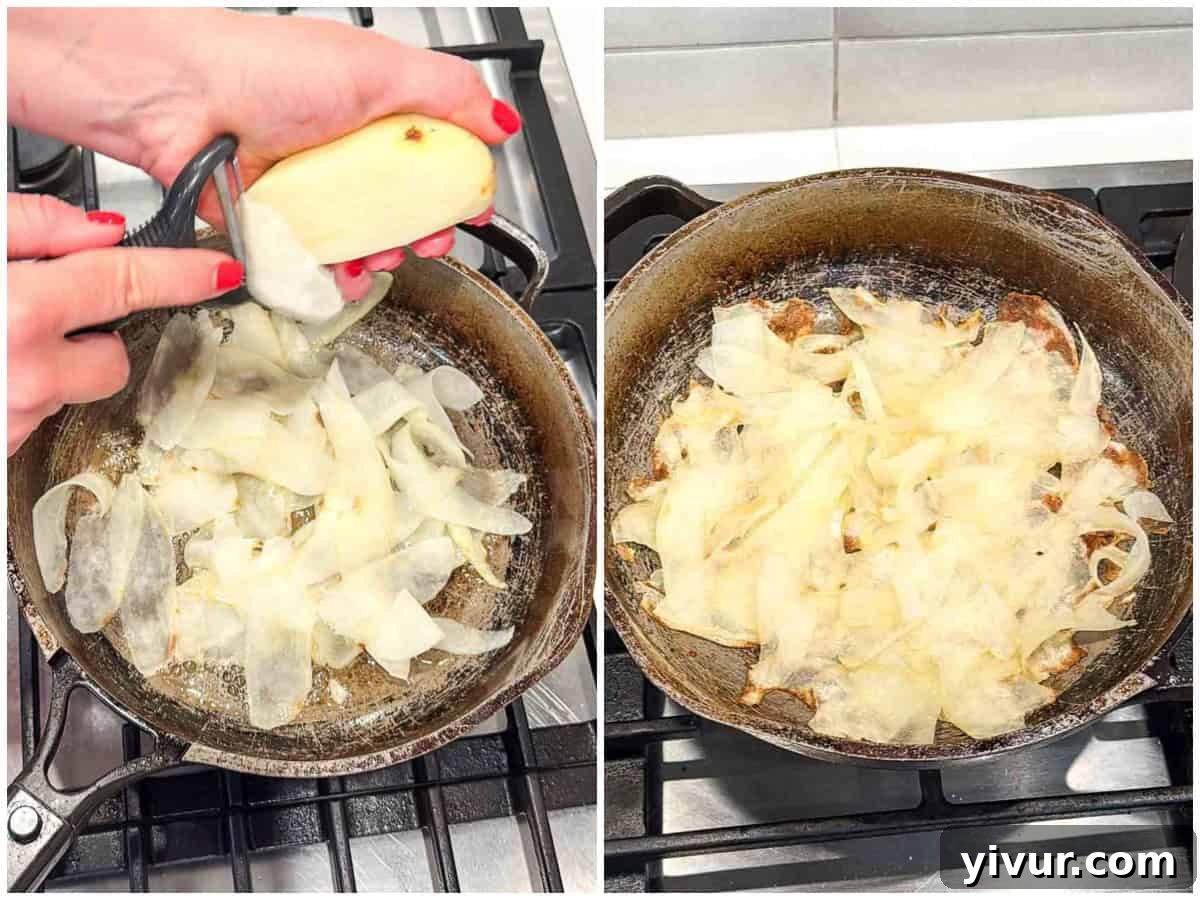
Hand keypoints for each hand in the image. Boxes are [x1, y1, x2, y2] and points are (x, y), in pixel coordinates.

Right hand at [7, 194, 241, 455]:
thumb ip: (30, 225)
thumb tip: (100, 230)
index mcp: (19, 311)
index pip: (125, 282)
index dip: (180, 275)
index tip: (221, 271)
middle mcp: (27, 375)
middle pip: (112, 358)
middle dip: (86, 337)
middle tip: (27, 315)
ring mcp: (15, 420)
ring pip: (74, 389)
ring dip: (48, 367)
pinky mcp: (3, 448)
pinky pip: (35, 417)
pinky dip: (19, 395)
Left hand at [8, 9, 521, 301]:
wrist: (174, 98)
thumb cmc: (259, 66)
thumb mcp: (375, 66)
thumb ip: (449, 90)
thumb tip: (502, 120)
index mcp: (375, 107)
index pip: (436, 155)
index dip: (457, 185)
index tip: (468, 208)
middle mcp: (344, 148)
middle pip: (405, 206)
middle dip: (423, 232)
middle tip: (426, 240)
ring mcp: (311, 187)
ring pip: (364, 239)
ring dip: (380, 257)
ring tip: (379, 257)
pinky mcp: (277, 222)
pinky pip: (315, 261)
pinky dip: (331, 278)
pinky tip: (340, 277)